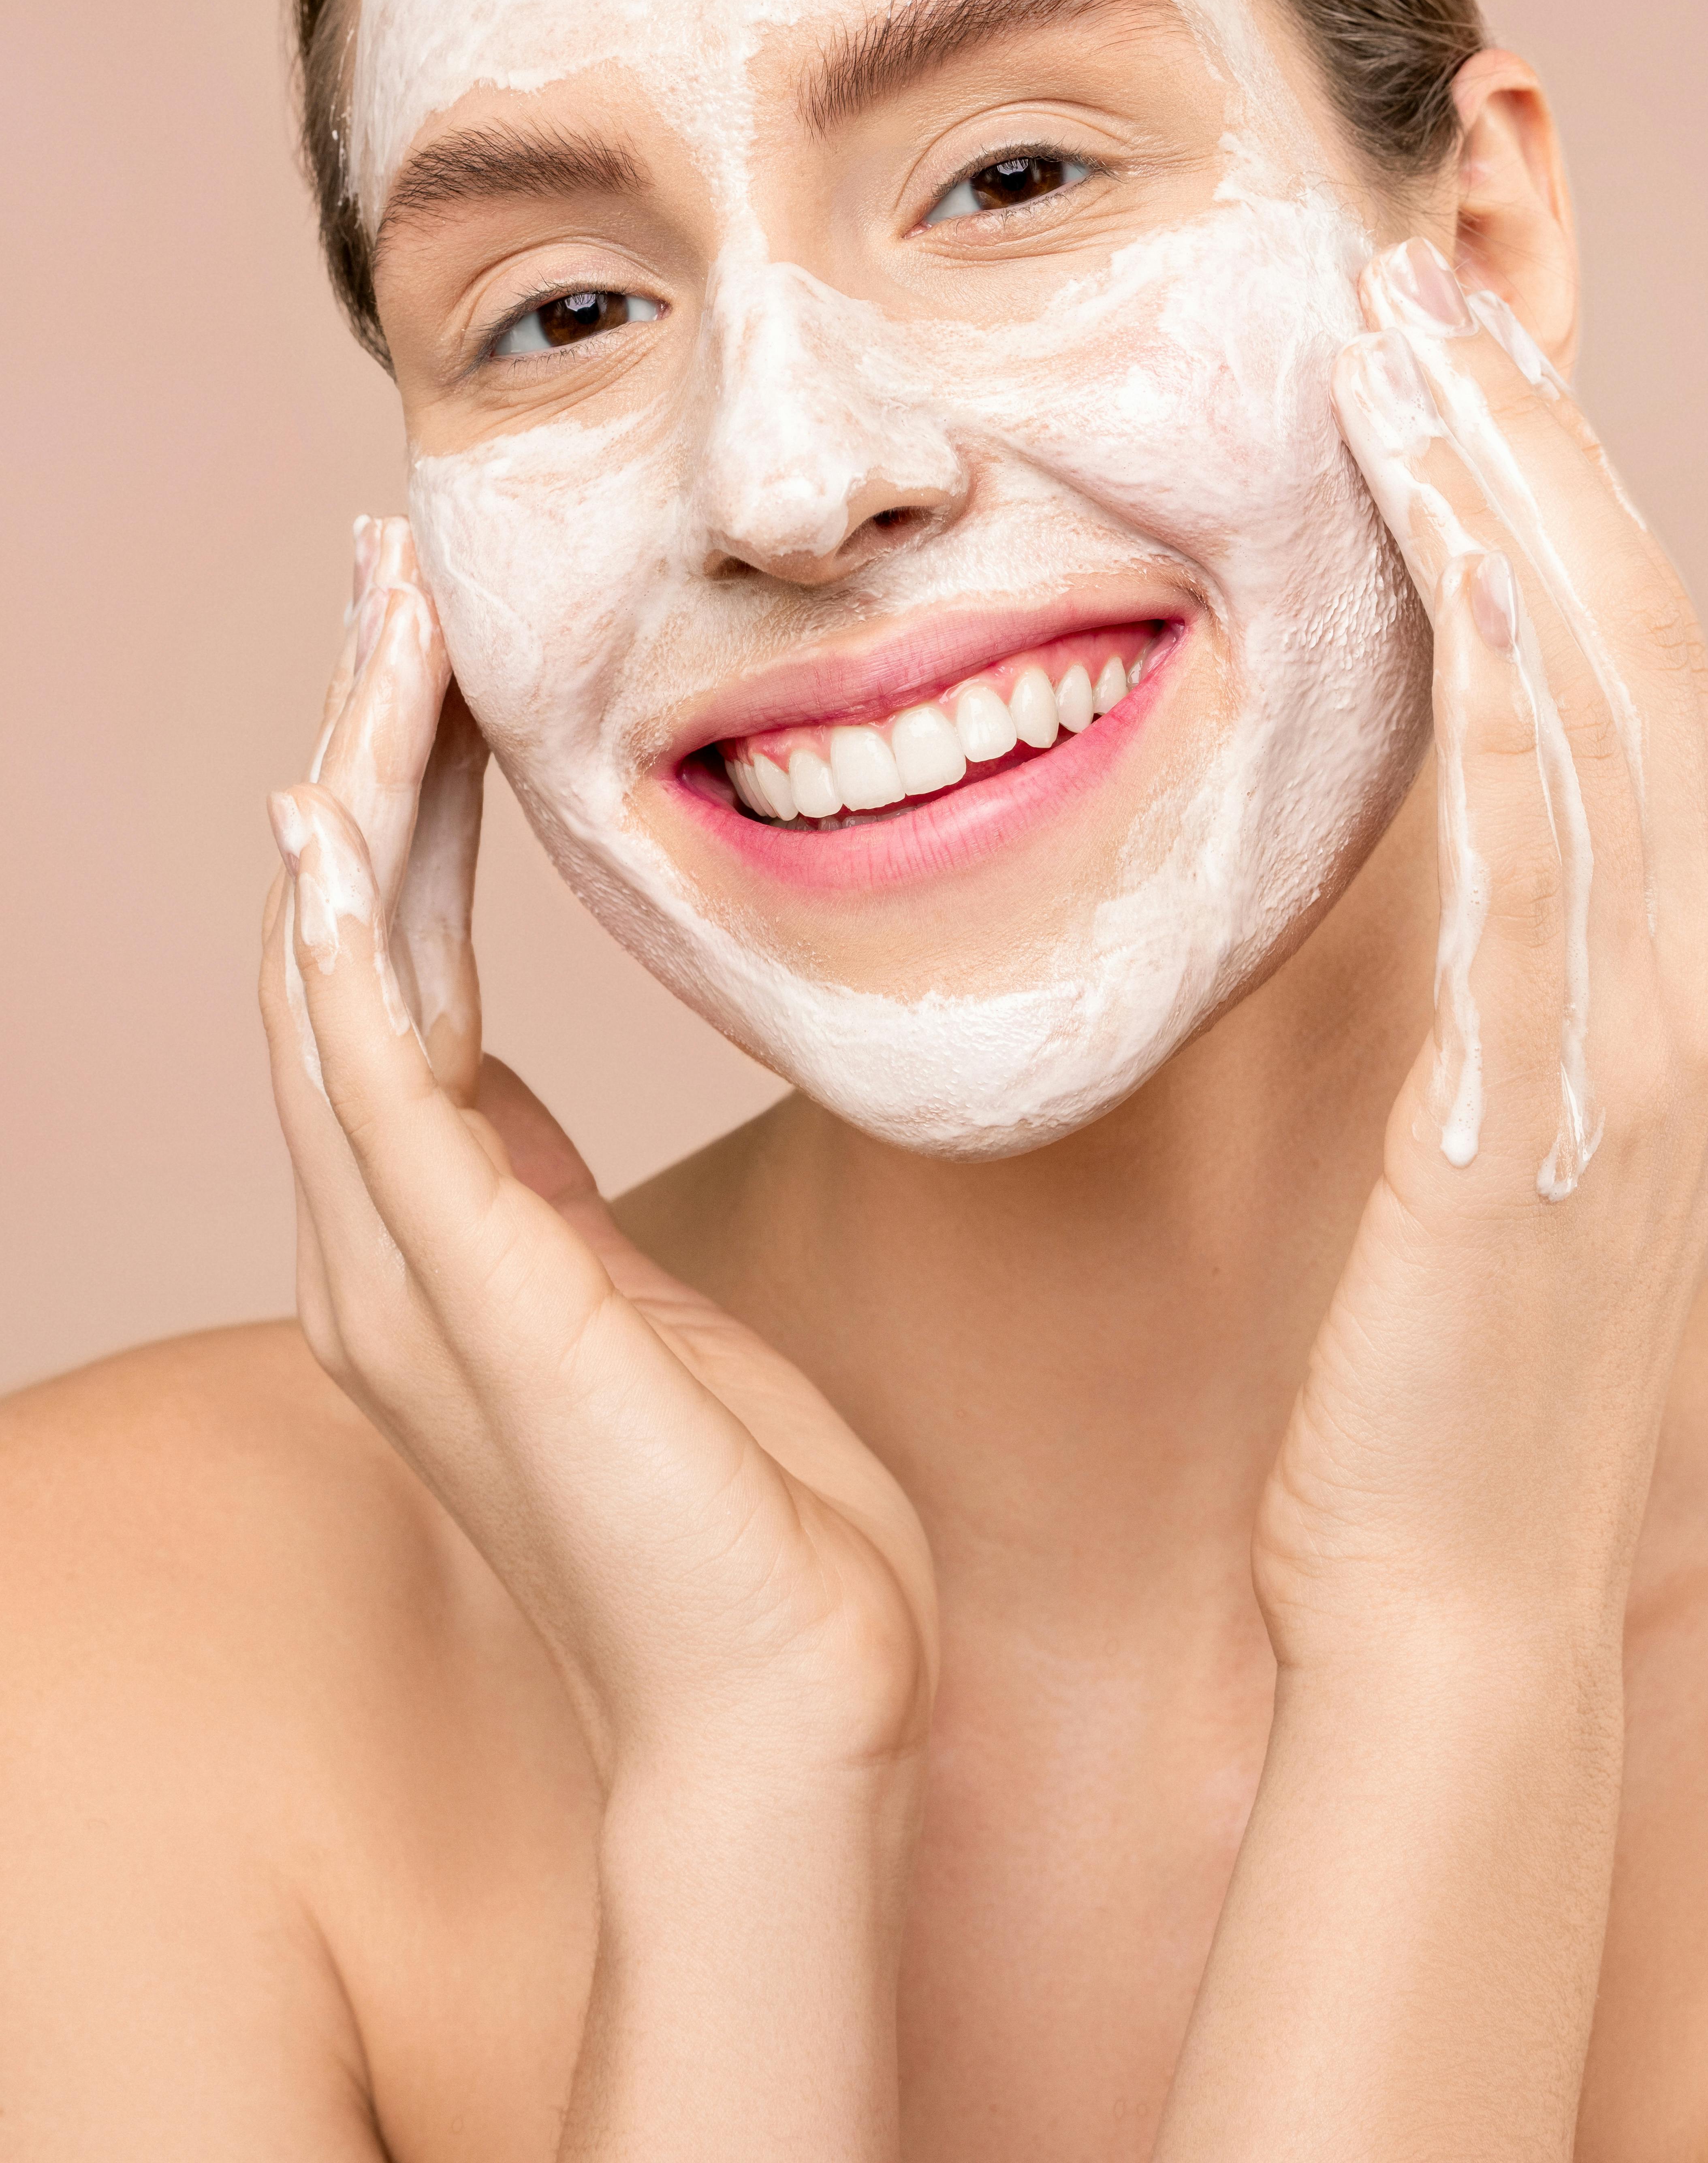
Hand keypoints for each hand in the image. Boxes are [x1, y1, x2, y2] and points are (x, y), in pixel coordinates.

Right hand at [257, 517, 936, 1792]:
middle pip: (334, 941)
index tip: (437, 659)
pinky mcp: (468, 1299)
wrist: (795, 1705)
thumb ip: (565, 1211)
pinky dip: (340, 943)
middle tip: (388, 584)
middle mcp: (381, 1249)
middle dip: (359, 753)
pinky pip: (370, 1080)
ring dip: (353, 791)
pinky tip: (330, 817)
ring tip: (381, 632)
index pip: (390, 968)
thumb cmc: (760, 1517)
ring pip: (333, 975)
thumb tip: (539, 1123)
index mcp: (438, 1241)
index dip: (398, 807)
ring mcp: (405, 1276)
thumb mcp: (648, 1311)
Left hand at [1253, 238, 1707, 1653]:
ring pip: (1588, 704)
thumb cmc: (1497, 1356)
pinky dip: (1481, 679)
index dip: (1576, 497)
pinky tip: (1418, 546)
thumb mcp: (1647, 1162)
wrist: (1453, 1573)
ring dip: (1497, 511)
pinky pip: (1521, 839)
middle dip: (1535, 448)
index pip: (1658, 669)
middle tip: (1422, 283)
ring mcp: (1638, 1036)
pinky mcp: (1530, 1096)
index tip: (1473, 356)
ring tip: (1397, 350)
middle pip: (1635, 643)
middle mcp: (1704, 975)